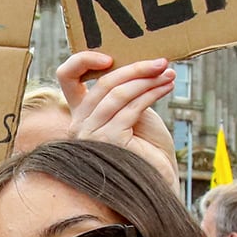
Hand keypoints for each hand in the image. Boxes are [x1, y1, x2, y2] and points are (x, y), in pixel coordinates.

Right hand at [55, 50, 178, 175]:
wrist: (160, 180)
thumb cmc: (149, 147)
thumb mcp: (133, 110)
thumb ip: (125, 90)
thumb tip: (137, 62)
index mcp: (82, 113)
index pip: (67, 77)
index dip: (83, 60)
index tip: (110, 56)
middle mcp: (80, 124)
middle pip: (103, 83)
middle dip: (136, 69)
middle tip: (161, 63)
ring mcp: (91, 134)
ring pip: (118, 93)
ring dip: (147, 80)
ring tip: (169, 75)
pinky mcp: (108, 141)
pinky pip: (130, 108)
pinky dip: (151, 93)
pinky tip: (166, 88)